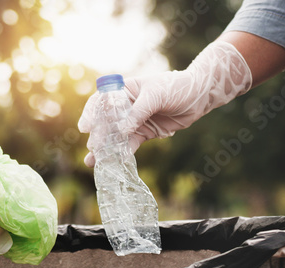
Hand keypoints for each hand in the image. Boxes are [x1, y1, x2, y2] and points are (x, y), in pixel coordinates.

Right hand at [79, 40, 251, 166]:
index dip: (91, 114)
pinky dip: (122, 154)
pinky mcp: (143, 133)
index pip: (101, 101)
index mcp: (123, 91)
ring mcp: (133, 121)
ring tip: (93, 162)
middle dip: (97, 136)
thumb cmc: (176, 87)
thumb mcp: (156, 94)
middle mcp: (125, 107)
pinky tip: (114, 163)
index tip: (86, 127)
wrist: (198, 97)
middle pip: (105, 122)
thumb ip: (139, 111)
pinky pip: (130, 145)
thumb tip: (123, 130)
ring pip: (115, 136)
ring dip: (104, 149)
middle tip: (93, 148)